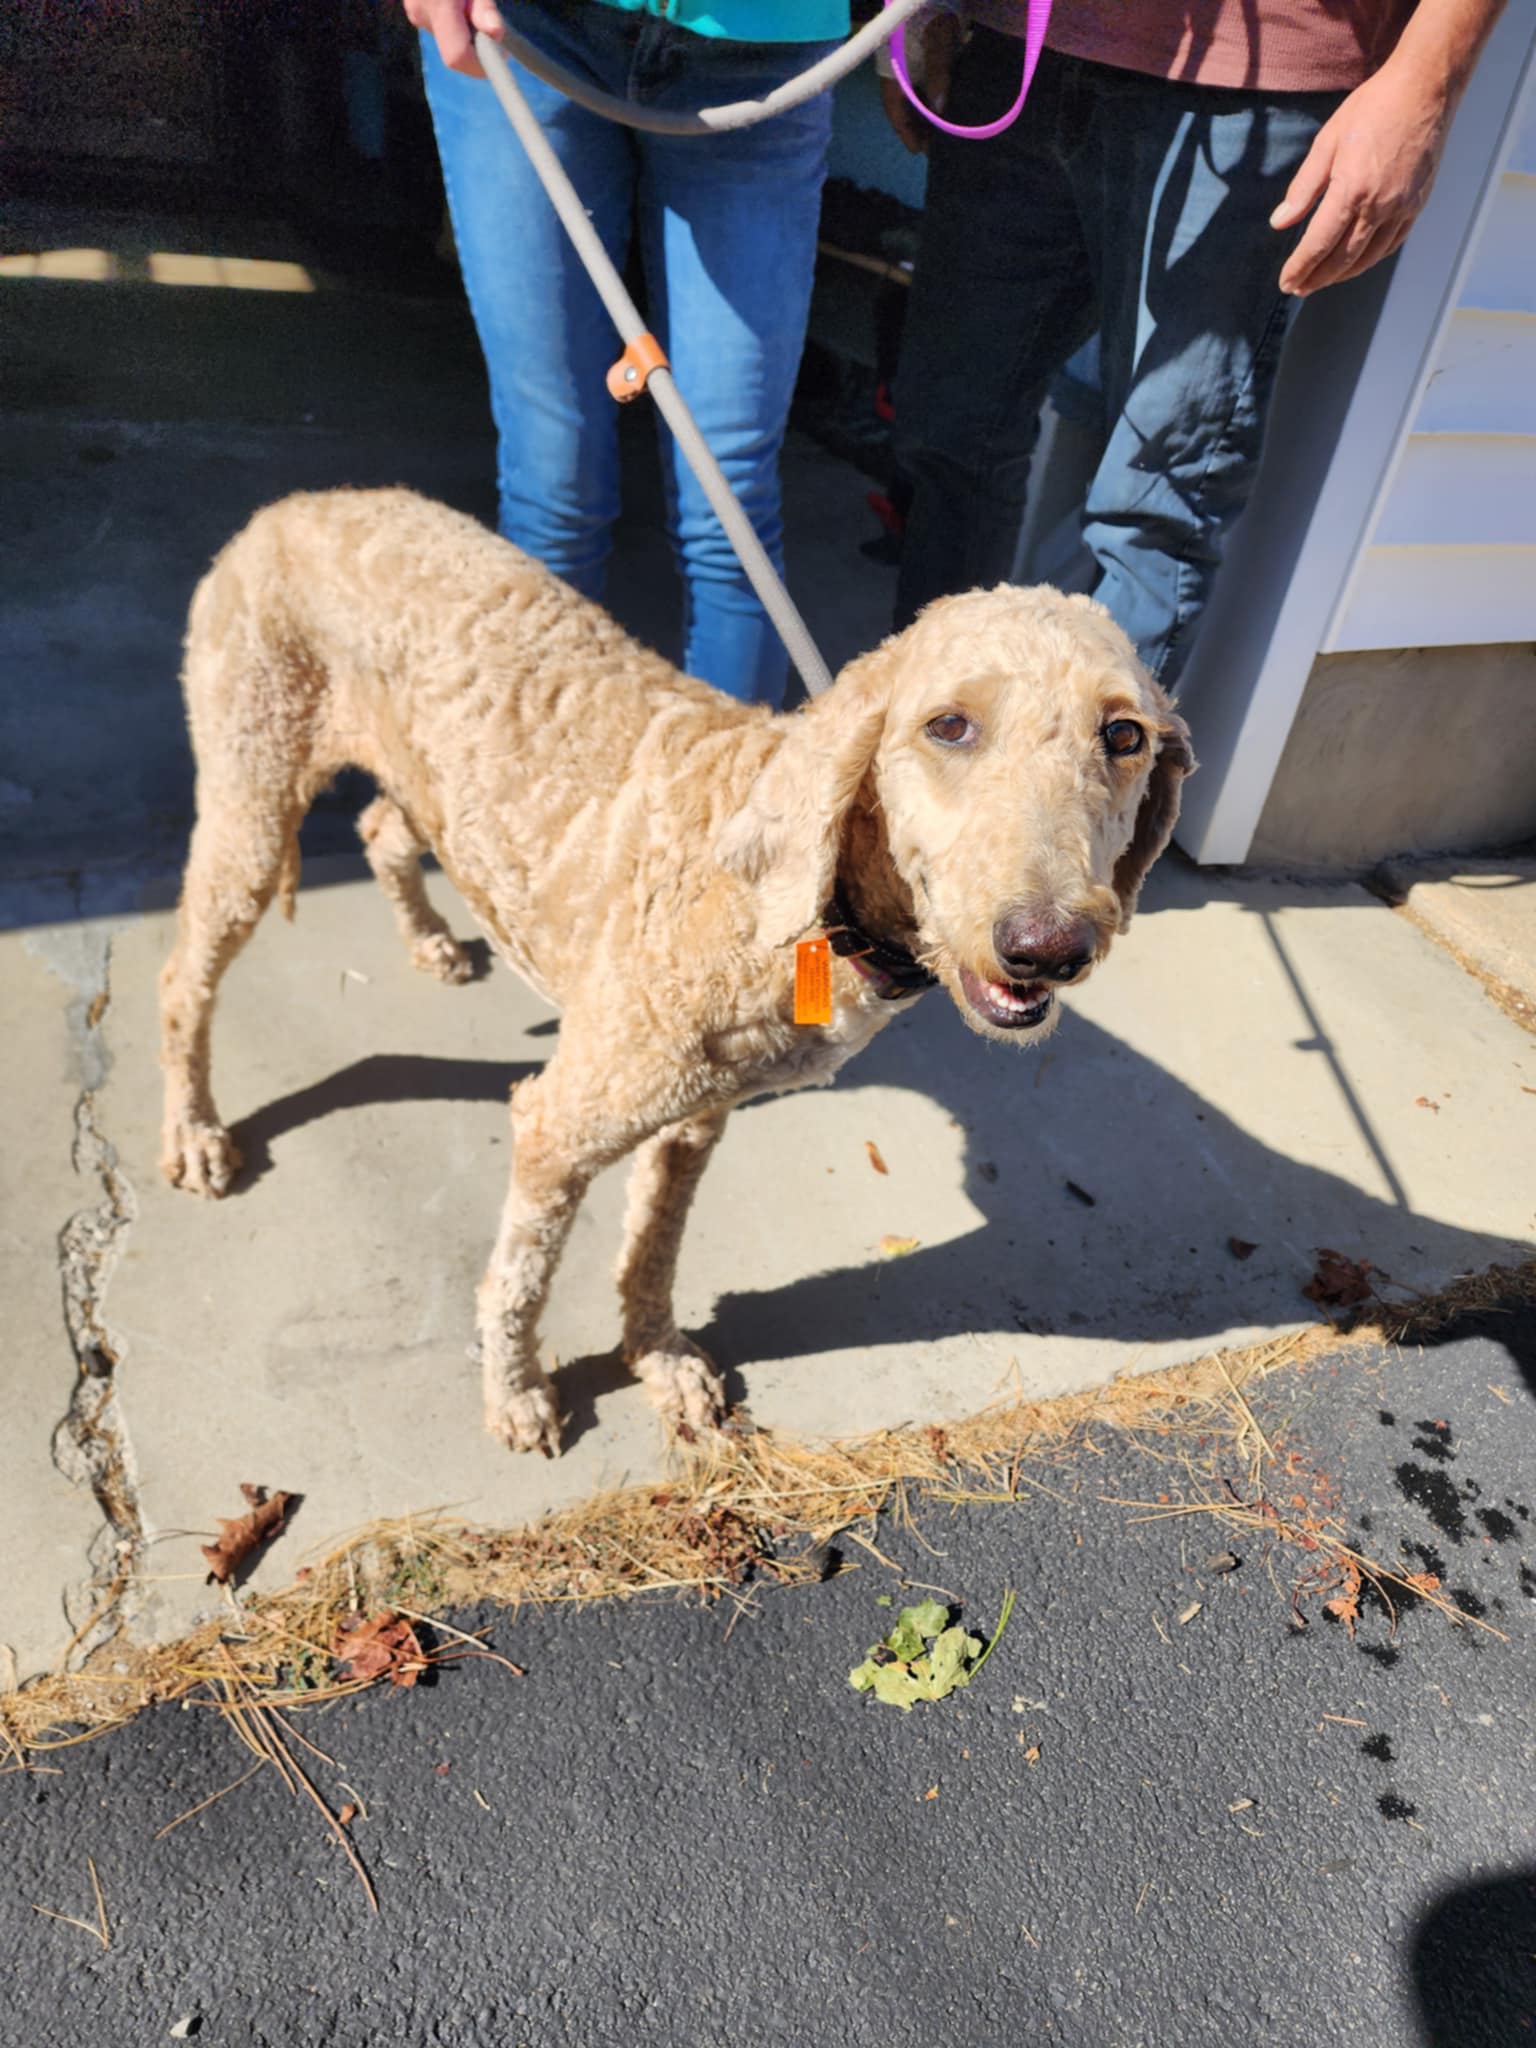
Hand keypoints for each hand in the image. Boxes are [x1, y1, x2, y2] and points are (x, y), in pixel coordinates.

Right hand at [403, 0, 504, 78]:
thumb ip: (484, 7)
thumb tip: (495, 33)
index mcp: (438, 4)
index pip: (457, 56)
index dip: (480, 65)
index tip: (501, 56)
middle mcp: (421, 12)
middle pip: (454, 52)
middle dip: (477, 47)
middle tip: (493, 25)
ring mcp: (415, 13)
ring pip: (450, 40)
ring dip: (469, 33)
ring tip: (472, 3)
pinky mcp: (416, 11)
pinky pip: (442, 28)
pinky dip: (458, 23)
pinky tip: (460, 4)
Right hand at [879, 14, 959, 154]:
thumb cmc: (932, 11)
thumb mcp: (938, 39)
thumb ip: (938, 71)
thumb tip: (939, 108)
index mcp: (893, 71)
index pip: (895, 111)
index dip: (907, 132)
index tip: (919, 151)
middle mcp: (896, 72)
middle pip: (903, 108)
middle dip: (916, 127)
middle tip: (934, 147)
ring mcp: (905, 66)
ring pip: (911, 98)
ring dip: (923, 115)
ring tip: (940, 132)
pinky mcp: (916, 58)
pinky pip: (919, 87)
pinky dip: (929, 100)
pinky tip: (941, 108)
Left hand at [1271, 61, 1454, 295]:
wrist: (1425, 88)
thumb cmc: (1373, 107)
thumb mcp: (1327, 142)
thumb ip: (1303, 188)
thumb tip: (1280, 223)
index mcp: (1351, 190)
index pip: (1319, 244)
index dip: (1300, 267)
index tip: (1286, 281)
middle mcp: (1379, 205)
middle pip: (1343, 259)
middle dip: (1318, 278)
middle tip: (1298, 288)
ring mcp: (1402, 207)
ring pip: (1369, 257)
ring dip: (1343, 274)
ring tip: (1322, 280)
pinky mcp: (1417, 203)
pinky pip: (1391, 244)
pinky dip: (1371, 259)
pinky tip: (1356, 262)